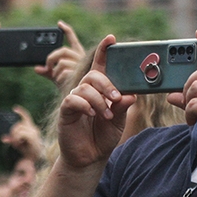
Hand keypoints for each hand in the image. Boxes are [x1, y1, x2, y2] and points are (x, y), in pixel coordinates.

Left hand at [1, 106, 44, 161]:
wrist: (34, 159)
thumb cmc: (27, 152)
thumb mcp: (18, 144)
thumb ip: (12, 139)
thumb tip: (3, 139)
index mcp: (31, 128)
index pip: (26, 117)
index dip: (21, 112)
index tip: (14, 108)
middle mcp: (34, 129)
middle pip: (18, 125)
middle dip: (13, 133)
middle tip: (14, 143)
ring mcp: (34, 132)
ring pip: (19, 129)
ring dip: (15, 137)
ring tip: (17, 144)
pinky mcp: (33, 136)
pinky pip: (21, 133)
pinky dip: (17, 138)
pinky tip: (19, 143)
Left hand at [35, 20, 85, 89]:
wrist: (78, 98)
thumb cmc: (70, 87)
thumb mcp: (57, 77)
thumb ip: (47, 71)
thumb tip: (36, 68)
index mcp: (77, 56)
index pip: (73, 39)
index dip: (66, 30)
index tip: (59, 23)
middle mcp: (81, 58)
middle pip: (62, 51)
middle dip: (51, 58)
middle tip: (47, 66)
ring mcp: (81, 65)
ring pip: (61, 62)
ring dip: (55, 72)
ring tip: (58, 79)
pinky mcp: (79, 72)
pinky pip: (62, 71)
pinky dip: (58, 78)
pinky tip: (61, 82)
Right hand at [57, 35, 134, 168]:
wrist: (90, 158)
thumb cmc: (103, 137)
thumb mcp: (118, 121)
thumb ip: (123, 107)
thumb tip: (130, 95)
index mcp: (101, 90)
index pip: (102, 65)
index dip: (105, 50)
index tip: (111, 38)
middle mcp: (87, 91)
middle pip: (94, 75)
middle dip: (107, 84)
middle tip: (116, 97)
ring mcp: (75, 99)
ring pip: (85, 87)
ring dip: (99, 100)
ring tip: (106, 114)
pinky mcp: (66, 110)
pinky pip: (73, 99)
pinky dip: (85, 105)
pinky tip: (91, 114)